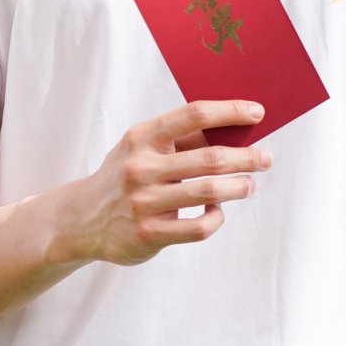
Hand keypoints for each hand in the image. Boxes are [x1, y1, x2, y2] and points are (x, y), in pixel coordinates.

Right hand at [56, 100, 270, 266]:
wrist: (81, 219)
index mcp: (140, 138)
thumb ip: (178, 140)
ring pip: (209, 192)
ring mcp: (144, 203)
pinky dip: (216, 217)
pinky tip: (218, 211)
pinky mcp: (149, 234)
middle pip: (210, 158)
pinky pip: (199, 227)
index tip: (256, 112)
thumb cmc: (123, 176)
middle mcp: (141, 168)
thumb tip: (231, 129)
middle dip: (246, 157)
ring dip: (239, 187)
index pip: (192, 115)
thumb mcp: (140, 148)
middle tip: (264, 158)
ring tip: (249, 185)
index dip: (229, 111)